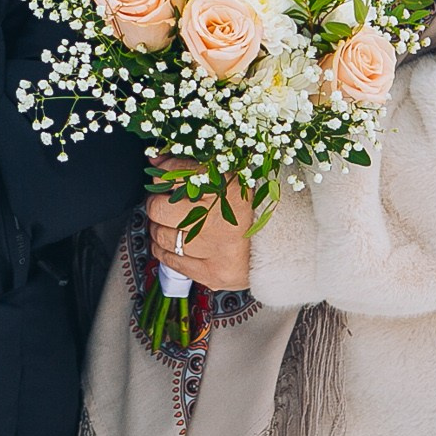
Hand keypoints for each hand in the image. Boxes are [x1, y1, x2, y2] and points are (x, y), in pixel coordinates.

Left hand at [147, 163, 253, 291]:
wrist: (280, 243)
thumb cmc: (251, 207)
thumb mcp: (226, 177)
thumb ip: (189, 167)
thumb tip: (155, 162)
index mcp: (226, 187)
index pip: (172, 174)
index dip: (162, 173)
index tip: (163, 175)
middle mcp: (219, 219)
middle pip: (159, 208)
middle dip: (157, 203)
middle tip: (164, 202)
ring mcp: (215, 249)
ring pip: (161, 236)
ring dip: (160, 228)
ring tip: (171, 223)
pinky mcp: (213, 273)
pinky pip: (170, 261)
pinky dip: (164, 250)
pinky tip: (173, 242)